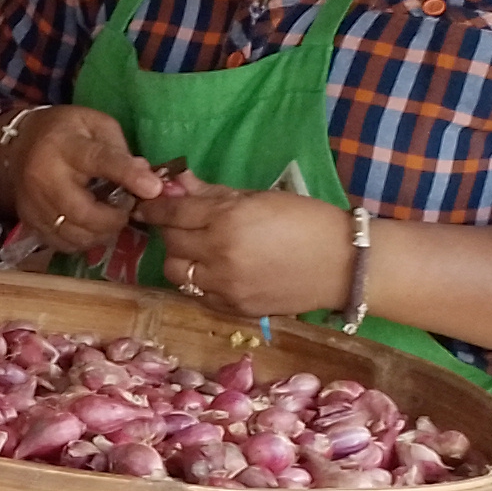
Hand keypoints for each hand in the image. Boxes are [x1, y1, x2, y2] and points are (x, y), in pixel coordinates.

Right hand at [2, 106, 163, 262]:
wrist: (17, 144)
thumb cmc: (66, 131)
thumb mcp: (96, 125)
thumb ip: (121, 150)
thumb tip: (146, 179)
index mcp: (65, 146)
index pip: (99, 161)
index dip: (127, 175)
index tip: (153, 188)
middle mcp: (44, 177)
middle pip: (84, 212)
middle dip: (114, 219)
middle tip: (126, 209)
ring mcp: (33, 203)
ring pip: (75, 234)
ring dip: (101, 233)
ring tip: (109, 217)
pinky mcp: (29, 221)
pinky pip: (62, 244)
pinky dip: (83, 241)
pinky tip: (90, 226)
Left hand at [134, 182, 351, 318]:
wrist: (344, 264)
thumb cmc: (307, 220)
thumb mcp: (259, 198)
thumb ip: (214, 193)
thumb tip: (178, 183)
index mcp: (227, 220)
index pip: (173, 212)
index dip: (156, 207)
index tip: (147, 204)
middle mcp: (219, 254)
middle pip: (171, 242)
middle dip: (171, 230)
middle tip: (182, 224)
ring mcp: (225, 286)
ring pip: (177, 273)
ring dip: (180, 258)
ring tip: (199, 249)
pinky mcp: (234, 308)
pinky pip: (199, 294)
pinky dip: (199, 281)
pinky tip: (216, 270)